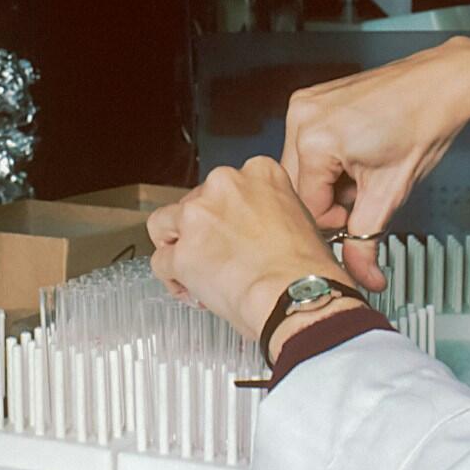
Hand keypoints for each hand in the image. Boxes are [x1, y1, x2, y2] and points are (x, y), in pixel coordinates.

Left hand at [148, 157, 343, 343]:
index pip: (227, 184)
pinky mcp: (182, 251)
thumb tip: (260, 230)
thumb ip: (272, 213)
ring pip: (164, 223)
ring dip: (175, 245)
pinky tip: (190, 289)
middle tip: (218, 256)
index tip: (233, 230)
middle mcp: (225, 185)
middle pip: (195, 202)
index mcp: (260, 173)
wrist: (297, 295)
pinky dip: (172, 277)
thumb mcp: (301, 220)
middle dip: (202, 230)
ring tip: (192, 268)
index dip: (227, 211)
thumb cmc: (307, 269)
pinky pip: (161, 261)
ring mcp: (199, 216)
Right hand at [280, 35, 469, 288]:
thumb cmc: (423, 125)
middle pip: (298, 187)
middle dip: (330, 199)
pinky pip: (307, 144)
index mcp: (314, 142)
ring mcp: (304, 104)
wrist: (442, 84)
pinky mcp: (311, 99)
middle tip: (364, 191)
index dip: (337, 219)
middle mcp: (301, 118)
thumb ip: (367, 242)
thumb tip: (363, 277)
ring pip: (301, 168)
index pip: (307, 208)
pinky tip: (358, 151)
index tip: (362, 212)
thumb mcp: (390, 194)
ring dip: (329, 180)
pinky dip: (329, 159)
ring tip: (364, 168)